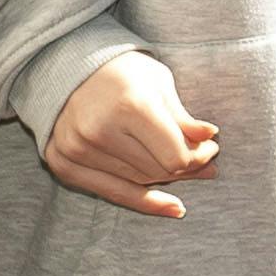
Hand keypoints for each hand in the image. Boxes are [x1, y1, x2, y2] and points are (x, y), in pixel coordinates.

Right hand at [47, 52, 219, 217]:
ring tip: (189, 172)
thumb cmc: (122, 71)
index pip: (175, 155)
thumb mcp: (158, 83)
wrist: (67, 69)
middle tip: (206, 162)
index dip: (199, 156)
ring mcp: (78, 151)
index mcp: (129, 105)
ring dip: (168, 181)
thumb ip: (182, 116)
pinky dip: (145, 203)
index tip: (211, 147)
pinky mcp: (64, 165)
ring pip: (139, 182)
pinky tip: (173, 207)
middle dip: (188, 168)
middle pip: (158, 170)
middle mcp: (100, 131)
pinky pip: (113, 194)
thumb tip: (210, 138)